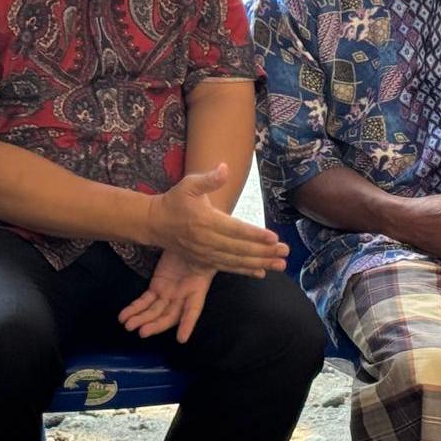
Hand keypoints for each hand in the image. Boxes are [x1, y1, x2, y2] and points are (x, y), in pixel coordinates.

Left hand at [119, 249, 215, 343]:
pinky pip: (144, 301)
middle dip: (155, 325)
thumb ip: (201, 260)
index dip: (188, 324)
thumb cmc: (198, 248)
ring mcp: (168, 293)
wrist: (188, 241)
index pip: (193, 310)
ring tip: (128, 325)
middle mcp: (183, 297)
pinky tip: (123, 316)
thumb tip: (215, 255)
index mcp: (197, 291)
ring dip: (141, 319)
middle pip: (168, 316)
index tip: (181, 339)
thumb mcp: (202, 255)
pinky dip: (134, 309)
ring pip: (153, 311)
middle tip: (142, 332)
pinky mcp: (156, 287)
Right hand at [148, 164, 287, 274]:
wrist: (154, 223)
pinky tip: (262, 272)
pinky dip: (245, 271)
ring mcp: (205, 253)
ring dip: (260, 263)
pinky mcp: (203, 261)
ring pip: (236, 261)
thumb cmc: (175, 201)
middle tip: (286, 251)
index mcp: (206, 220)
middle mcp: (207, 240)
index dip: (255, 234)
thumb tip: (224, 168)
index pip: (235, 229)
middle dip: (265, 251)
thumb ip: (208, 178)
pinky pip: (227, 268)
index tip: (274, 237)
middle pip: (240, 248)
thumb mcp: (189, 184)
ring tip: (280, 264)